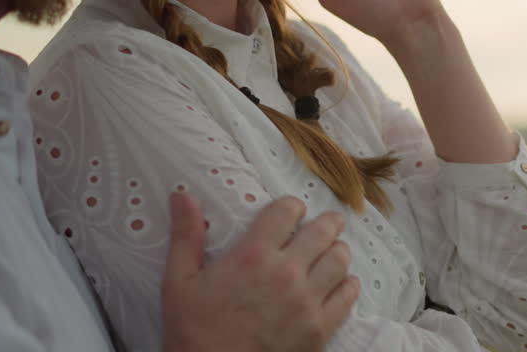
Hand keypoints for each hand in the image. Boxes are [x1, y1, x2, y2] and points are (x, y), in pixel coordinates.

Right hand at [161, 192, 357, 351]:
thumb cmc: (193, 332)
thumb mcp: (179, 282)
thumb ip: (185, 235)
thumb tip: (181, 194)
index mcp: (254, 255)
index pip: (287, 210)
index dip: (291, 207)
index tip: (291, 213)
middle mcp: (286, 273)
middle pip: (323, 231)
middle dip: (326, 223)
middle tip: (327, 223)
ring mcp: (307, 302)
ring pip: (340, 260)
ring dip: (336, 251)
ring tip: (331, 252)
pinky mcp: (320, 328)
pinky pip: (348, 296)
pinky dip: (347, 285)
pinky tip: (340, 283)